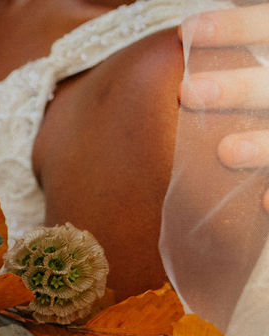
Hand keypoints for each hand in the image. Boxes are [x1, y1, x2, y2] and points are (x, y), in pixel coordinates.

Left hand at [179, 4, 268, 209]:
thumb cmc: (256, 94)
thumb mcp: (251, 65)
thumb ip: (236, 47)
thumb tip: (184, 36)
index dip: (237, 25)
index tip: (188, 31)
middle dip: (239, 87)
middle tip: (188, 93)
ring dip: (263, 144)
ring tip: (226, 152)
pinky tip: (263, 201)